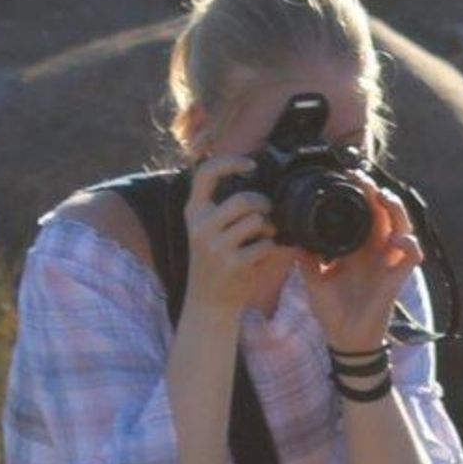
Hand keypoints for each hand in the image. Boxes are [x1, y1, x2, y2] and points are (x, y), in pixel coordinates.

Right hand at [183, 153, 296, 316]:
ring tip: (264, 236)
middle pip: (243, 199)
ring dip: (268, 228)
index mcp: (193, 211)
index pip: (205, 173)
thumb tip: (255, 179)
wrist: (208, 301)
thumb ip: (222, 206)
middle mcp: (201, 226)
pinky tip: (260, 256)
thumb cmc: (215, 260)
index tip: (251, 163)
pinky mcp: (233, 263)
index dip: (230, 162)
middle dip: (263, 204)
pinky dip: (269, 248)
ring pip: (256, 221)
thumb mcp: (207, 229)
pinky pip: (264, 245)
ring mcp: (216, 246)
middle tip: (267, 213)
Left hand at [301, 172, 424, 350]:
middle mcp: (374, 250)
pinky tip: (397, 237)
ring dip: (396, 209)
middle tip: (361, 179)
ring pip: (402, 225)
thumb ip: (306, 256)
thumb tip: (292, 234)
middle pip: (383, 212)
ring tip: (383, 197)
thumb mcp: (312, 278)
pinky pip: (412, 255)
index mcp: (355, 248)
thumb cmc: (331, 310)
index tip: (345, 178)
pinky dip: (409, 243)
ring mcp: (387, 262)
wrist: (343, 338)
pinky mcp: (397, 276)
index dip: (359, 194)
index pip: (362, 213)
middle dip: (375, 192)